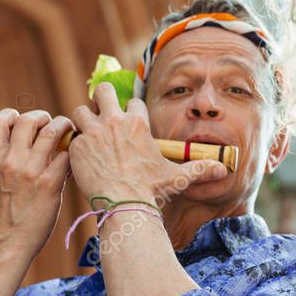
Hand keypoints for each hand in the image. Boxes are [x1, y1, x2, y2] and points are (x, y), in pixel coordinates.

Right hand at [0, 108, 72, 258]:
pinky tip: (73, 156)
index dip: (10, 114)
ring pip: (52, 132)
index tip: (19, 118)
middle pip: (28, 120)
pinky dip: (72, 151)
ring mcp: (32, 172)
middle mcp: (12, 162)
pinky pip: (66, 155)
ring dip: (62, 126)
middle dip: (41, 116)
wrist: (10, 244)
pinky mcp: (52, 183)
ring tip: (66, 131)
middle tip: (48, 123)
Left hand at [69, 82, 226, 205]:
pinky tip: (79, 157)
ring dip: (82, 121)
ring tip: (87, 136)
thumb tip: (223, 169)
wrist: (125, 205)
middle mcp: (115, 122)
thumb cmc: (152, 190)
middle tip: (100, 114)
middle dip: (100, 98)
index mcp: (139, 124)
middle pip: (103, 90)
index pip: (133, 102)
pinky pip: (72, 137)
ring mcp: (94, 133)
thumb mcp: (178, 177)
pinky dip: (74, 145)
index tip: (128, 125)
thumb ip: (199, 169)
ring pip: (80, 111)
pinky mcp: (78, 147)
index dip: (131, 111)